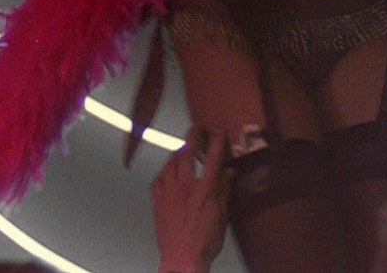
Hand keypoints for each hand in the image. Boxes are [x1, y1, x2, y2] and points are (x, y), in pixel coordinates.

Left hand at [151, 131, 230, 272]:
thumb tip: (228, 175)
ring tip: (184, 149)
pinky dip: (165, 171)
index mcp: (205, 190)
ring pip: (171, 162)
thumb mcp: (223, 216)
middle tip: (198, 129)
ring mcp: (169, 192)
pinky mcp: (158, 201)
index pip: (213, 157)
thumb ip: (224, 191)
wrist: (182, 257)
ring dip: (179, 152)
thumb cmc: (203, 242)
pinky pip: (159, 178)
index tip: (219, 133)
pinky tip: (168, 172)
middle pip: (188, 152)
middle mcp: (185, 187)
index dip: (217, 141)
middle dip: (194, 135)